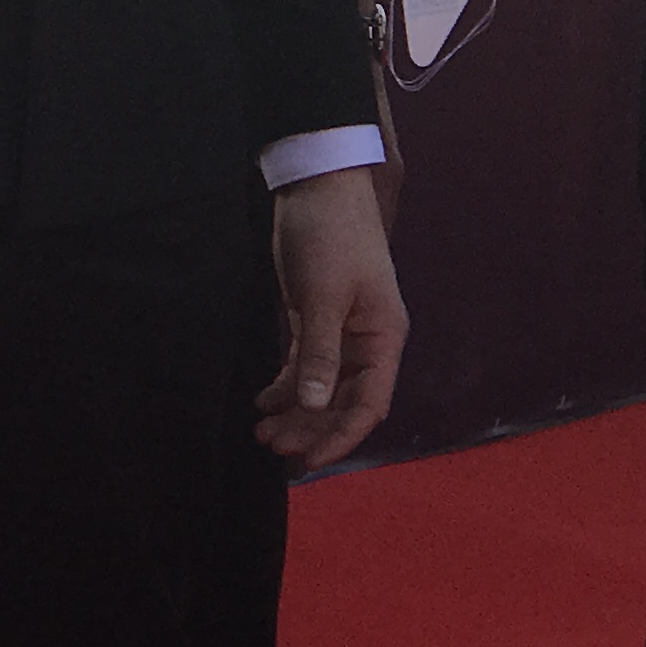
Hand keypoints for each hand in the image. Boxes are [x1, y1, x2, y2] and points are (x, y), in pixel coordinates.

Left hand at [255, 167, 406, 467]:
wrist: (317, 185)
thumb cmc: (330, 236)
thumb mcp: (323, 295)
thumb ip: (319, 352)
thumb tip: (315, 405)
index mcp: (383, 338)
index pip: (368, 404)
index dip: (341, 437)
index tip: (309, 461)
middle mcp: (367, 342)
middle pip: (343, 402)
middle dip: (311, 429)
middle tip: (271, 446)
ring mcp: (342, 332)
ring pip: (322, 388)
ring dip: (297, 413)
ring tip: (262, 432)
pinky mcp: (317, 320)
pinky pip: (306, 366)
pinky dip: (288, 386)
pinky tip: (264, 401)